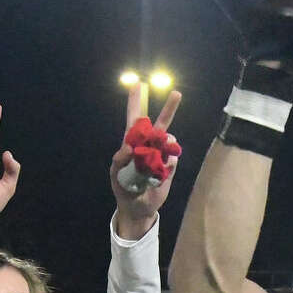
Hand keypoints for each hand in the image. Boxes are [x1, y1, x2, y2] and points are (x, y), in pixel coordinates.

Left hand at [110, 87, 181, 238]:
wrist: (137, 208)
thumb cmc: (123, 188)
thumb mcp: (115, 174)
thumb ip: (118, 160)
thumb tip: (128, 146)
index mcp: (132, 143)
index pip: (134, 119)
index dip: (135, 102)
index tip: (137, 84)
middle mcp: (148, 146)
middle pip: (160, 124)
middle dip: (168, 109)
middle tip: (176, 93)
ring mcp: (161, 156)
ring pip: (169, 141)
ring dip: (165, 144)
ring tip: (154, 161)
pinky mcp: (170, 168)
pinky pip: (172, 159)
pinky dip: (167, 164)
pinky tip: (158, 175)